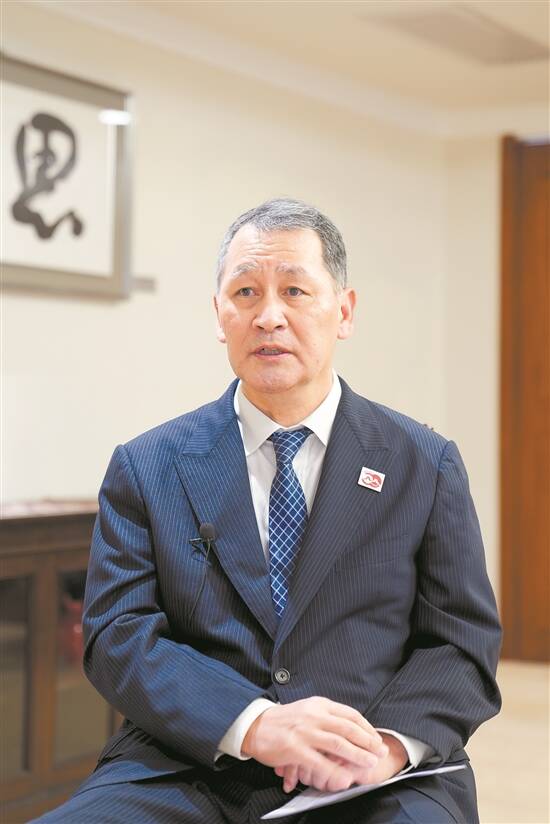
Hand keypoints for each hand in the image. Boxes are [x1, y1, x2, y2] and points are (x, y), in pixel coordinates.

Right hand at [241, 696, 388, 793]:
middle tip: (381, 751)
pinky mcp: (295, 749)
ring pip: (338, 744)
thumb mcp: (307, 709)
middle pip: (348, 728)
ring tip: (371, 763)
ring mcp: (305, 732)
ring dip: (358, 755)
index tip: (377, 739)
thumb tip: (350, 727)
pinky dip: (335, 771)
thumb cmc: (283, 720)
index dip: (366, 728)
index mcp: (319, 705)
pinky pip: (319, 762)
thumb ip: (326, 716)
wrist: (256, 725)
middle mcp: (314, 716)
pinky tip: (346, 778)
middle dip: (368, 741)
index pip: (350, 714)